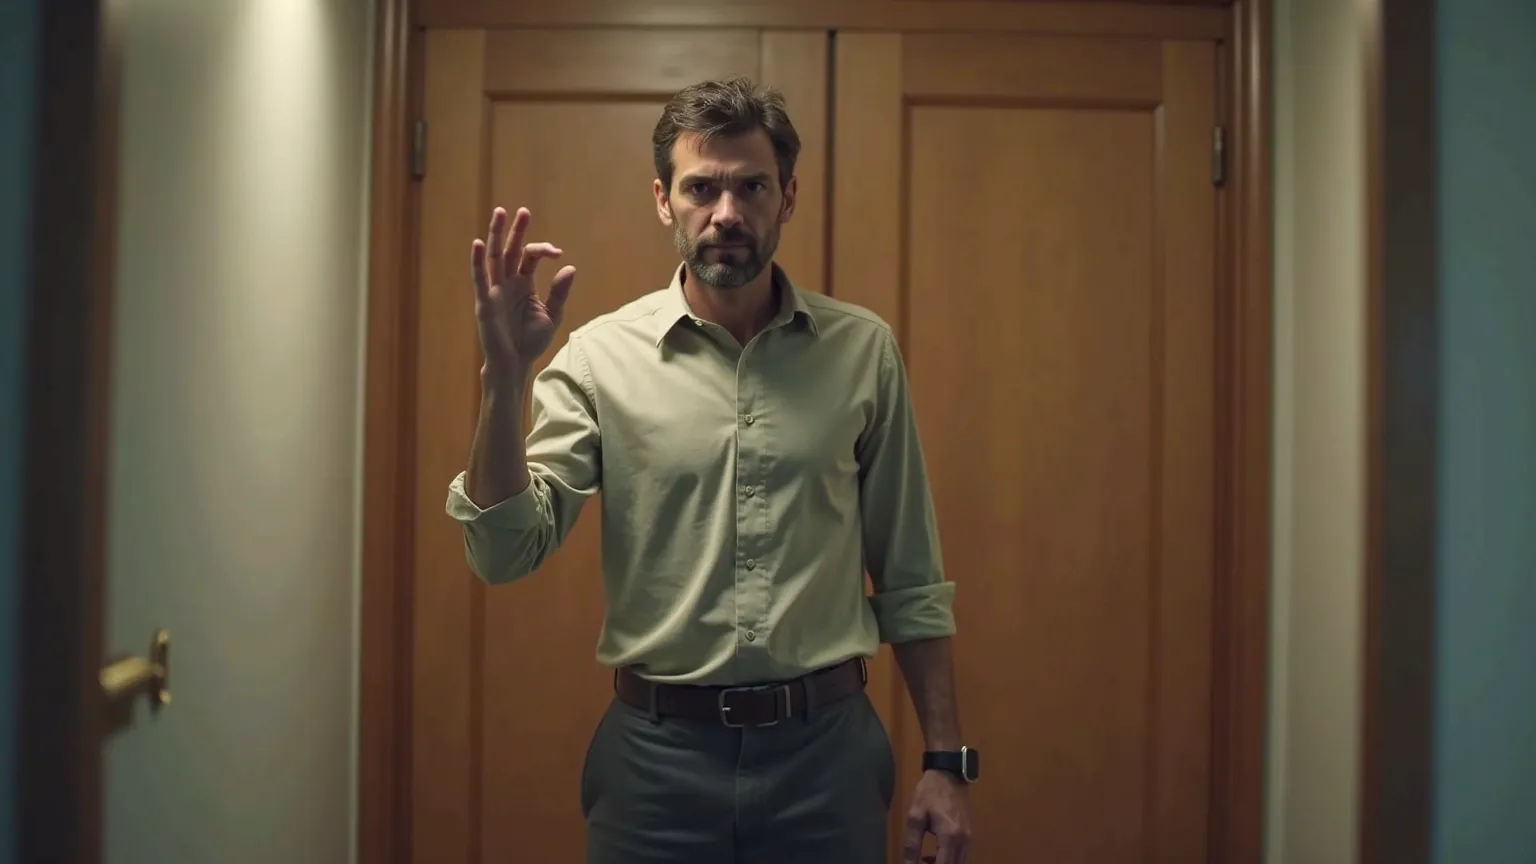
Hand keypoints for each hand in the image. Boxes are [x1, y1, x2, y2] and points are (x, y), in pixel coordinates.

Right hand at [470, 206, 576, 376]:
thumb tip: (570, 267)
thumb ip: (559, 291)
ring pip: (494, 257)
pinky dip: (477, 261)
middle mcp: (508, 282)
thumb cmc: (531, 341)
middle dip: (516, 230)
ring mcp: (495, 290)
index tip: (558, 253)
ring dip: (496, 235)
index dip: (543, 249)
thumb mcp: (552, 314)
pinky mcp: (485, 302)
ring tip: (500, 213)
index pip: (530, 257)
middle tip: (523, 211)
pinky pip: (480, 279)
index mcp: (524, 283)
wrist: (516, 363)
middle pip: (511, 250)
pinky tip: (478, 244)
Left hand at [902, 770, 972, 863]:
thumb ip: (912, 844)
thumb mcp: (916, 816)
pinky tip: (934, 854)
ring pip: (958, 863)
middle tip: (918, 862)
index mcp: (950, 837)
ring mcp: (969, 838)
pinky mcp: (969, 834)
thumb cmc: (930, 792)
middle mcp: (963, 841)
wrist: (949, 774)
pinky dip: (948, 860)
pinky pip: (960, 855)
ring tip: (924, 860)